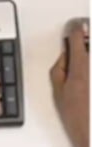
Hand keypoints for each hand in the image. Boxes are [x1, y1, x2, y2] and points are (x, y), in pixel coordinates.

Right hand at [50, 24, 88, 146]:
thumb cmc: (79, 118)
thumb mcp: (58, 91)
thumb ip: (59, 66)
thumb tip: (65, 54)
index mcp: (82, 64)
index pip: (78, 34)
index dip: (75, 29)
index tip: (74, 28)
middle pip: (91, 42)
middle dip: (87, 41)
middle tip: (81, 49)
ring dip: (89, 59)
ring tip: (85, 76)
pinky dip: (90, 71)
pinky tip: (88, 84)